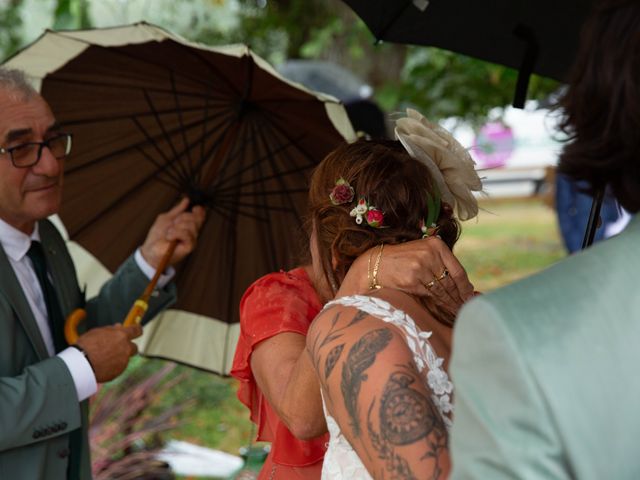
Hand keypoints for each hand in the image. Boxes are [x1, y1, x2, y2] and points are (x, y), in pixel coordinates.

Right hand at [76, 324, 142, 382]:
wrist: (81, 364)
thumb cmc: (86, 346)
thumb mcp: (98, 332)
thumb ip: (111, 330)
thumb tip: (118, 327)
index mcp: (122, 336)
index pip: (137, 330)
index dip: (137, 330)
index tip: (137, 330)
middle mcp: (126, 349)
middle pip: (134, 347)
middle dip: (128, 347)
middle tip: (117, 348)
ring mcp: (123, 361)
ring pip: (125, 359)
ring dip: (118, 358)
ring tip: (103, 358)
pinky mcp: (118, 372)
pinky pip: (118, 368)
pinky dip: (112, 367)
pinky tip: (102, 365)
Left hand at [140, 198, 205, 269]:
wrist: (150, 249)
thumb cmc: (157, 236)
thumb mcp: (166, 218)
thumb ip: (177, 210)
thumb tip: (186, 200)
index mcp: (188, 226)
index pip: (200, 217)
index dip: (199, 211)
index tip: (194, 207)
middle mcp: (192, 233)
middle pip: (195, 219)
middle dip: (182, 218)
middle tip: (172, 225)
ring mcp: (192, 240)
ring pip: (190, 225)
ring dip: (176, 227)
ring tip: (169, 233)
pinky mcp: (189, 247)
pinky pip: (187, 234)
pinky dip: (176, 233)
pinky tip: (169, 237)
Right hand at [339, 237, 474, 317]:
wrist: (377, 263)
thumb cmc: (403, 259)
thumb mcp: (423, 252)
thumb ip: (442, 263)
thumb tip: (466, 286)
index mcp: (436, 245)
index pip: (458, 270)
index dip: (466, 287)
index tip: (471, 297)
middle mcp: (430, 254)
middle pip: (451, 282)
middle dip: (459, 298)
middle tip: (466, 308)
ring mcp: (420, 267)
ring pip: (441, 290)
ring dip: (450, 303)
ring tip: (457, 312)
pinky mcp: (412, 280)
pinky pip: (430, 295)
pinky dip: (438, 304)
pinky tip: (443, 310)